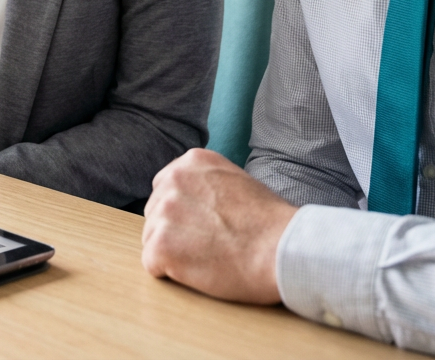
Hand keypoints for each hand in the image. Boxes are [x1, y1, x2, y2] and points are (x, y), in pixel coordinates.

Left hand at [141, 148, 296, 303]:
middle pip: (155, 212)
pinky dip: (169, 272)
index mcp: (192, 161)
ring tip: (206, 257)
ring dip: (172, 252)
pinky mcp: (161, 244)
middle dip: (173, 231)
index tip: (201, 225)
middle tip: (206, 245)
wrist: (282, 250)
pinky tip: (197, 271)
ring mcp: (164, 210)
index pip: (166, 187)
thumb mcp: (235, 181)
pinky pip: (152, 263)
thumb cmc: (269, 224)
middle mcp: (173, 179)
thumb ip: (206, 183)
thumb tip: (190, 200)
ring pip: (152, 237)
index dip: (181, 212)